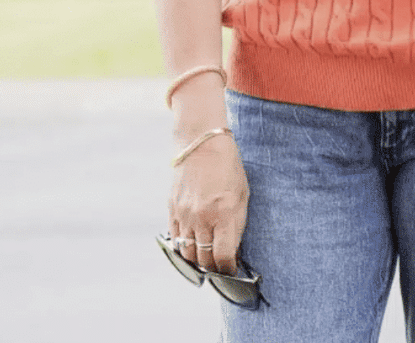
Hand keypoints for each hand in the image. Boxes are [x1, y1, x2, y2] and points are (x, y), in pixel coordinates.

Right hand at [168, 133, 249, 276]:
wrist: (202, 143)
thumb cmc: (228, 167)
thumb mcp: (242, 194)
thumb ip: (237, 224)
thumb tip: (232, 251)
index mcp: (224, 212)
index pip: (224, 256)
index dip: (228, 269)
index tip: (231, 272)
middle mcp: (202, 217)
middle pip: (204, 258)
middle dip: (213, 268)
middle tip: (219, 270)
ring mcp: (185, 214)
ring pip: (187, 253)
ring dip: (196, 261)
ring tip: (205, 262)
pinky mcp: (172, 209)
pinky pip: (175, 239)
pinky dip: (182, 248)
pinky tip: (191, 248)